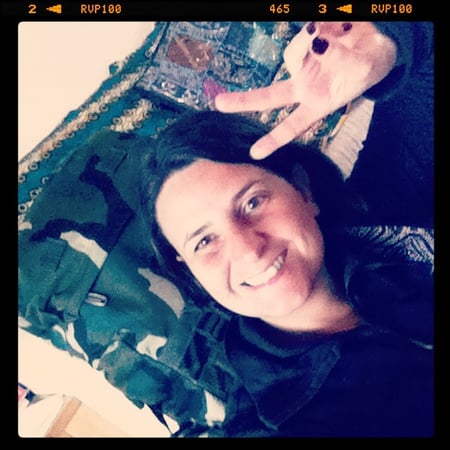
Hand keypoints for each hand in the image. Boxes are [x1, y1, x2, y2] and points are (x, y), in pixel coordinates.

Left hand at [215, 22, 396, 158]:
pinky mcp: (304, 43)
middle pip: (269, 97)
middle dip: (244, 101)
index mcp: (316, 104)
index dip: (274, 140)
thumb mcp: (362, 70)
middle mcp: (303, 87)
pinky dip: (319, 29)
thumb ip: (340, 59)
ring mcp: (301, 66)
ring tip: (343, 34)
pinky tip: (339, 26)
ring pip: (293, 55)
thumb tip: (316, 43)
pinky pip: (305, 34)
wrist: (378, 44)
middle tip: (219, 105)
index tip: (254, 154)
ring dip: (313, 43)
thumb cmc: (369, 67)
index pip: (292, 126)